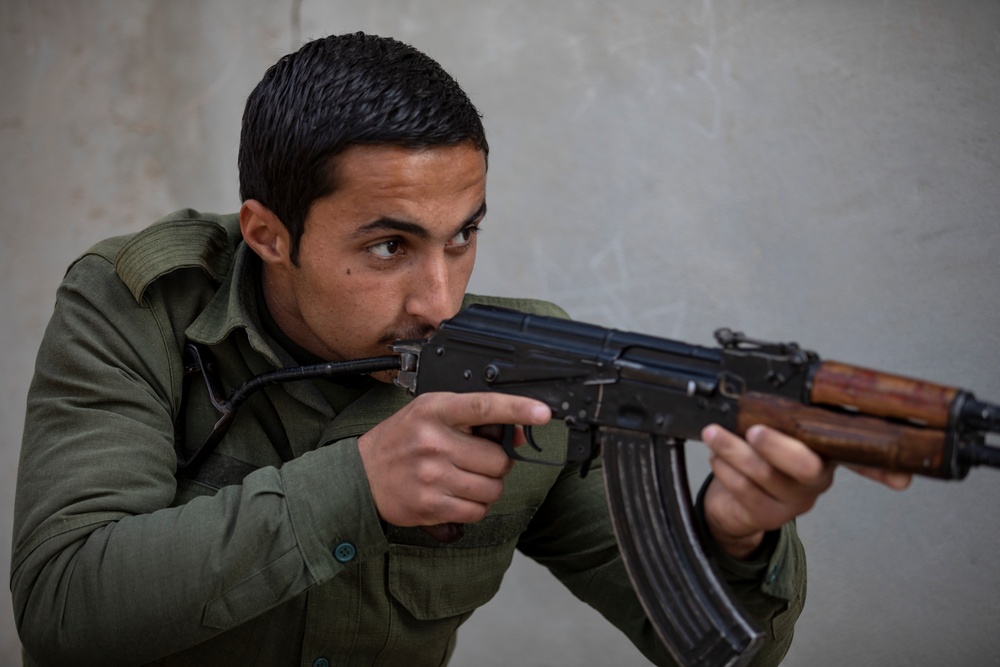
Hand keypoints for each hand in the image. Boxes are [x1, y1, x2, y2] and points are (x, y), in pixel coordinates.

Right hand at [357, 392, 550, 527]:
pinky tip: (456, 496)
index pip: (484, 407)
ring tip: (463, 478)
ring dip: (486, 487)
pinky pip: (476, 511)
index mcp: (436, 410)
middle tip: (476, 460)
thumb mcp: (431, 414)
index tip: (543, 413)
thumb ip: (474, 418)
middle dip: (496, 463)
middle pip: (498, 460)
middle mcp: (434, 441)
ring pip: (492, 489)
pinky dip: (474, 507)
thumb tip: (518, 433)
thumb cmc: (402, 440)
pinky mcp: (430, 505)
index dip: (518, 409)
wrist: (360, 475)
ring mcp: (432, 475)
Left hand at [700, 424, 911, 559]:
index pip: (862, 457)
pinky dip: (726, 469)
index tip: (901, 478)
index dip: (884, 467)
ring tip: (715, 435)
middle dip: (779, 446)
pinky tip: (717, 457)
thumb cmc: (756, 455)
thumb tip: (773, 382)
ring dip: (735, 451)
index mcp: (825, 451)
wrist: (732, 503)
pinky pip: (746, 491)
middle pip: (808, 467)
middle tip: (755, 431)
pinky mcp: (769, 515)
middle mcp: (816, 478)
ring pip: (767, 476)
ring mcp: (794, 500)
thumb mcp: (775, 429)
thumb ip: (784, 413)